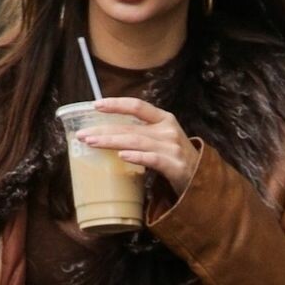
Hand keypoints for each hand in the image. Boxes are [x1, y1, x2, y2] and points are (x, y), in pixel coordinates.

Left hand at [77, 98, 199, 197]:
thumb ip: (140, 133)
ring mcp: (172, 148)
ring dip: (112, 142)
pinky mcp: (176, 166)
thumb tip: (108, 131)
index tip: (95, 105)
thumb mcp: (161, 139)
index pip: (137, 106)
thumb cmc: (175, 158)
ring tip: (92, 144)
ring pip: (137, 142)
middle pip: (130, 127)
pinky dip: (137, 157)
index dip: (116, 104)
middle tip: (82, 135)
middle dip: (104, 130)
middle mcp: (168, 130)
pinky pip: (153, 160)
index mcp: (164, 119)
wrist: (202, 180)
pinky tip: (122, 156)